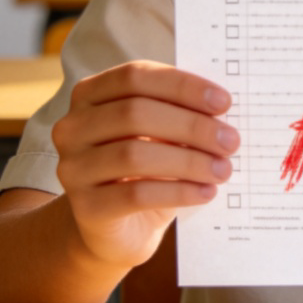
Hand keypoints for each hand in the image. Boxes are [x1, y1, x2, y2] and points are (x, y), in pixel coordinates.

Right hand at [52, 61, 238, 268]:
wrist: (120, 225)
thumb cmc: (148, 166)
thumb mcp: (162, 132)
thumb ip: (180, 111)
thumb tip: (221, 109)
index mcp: (90, 93)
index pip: (136, 76)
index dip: (182, 86)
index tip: (224, 102)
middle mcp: (72, 127)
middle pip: (135, 113)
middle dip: (192, 126)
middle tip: (230, 141)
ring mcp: (73, 168)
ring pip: (134, 155)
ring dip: (189, 161)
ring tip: (223, 169)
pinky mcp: (85, 208)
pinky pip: (135, 194)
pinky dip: (178, 191)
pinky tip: (206, 192)